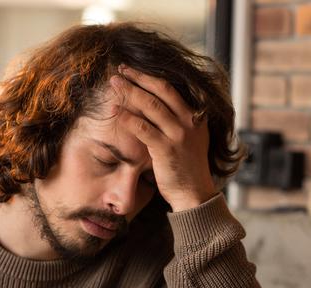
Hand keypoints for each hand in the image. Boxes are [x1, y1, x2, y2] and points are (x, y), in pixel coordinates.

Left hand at [110, 66, 216, 211]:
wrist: (194, 194)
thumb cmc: (188, 169)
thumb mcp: (191, 140)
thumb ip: (180, 123)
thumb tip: (156, 108)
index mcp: (196, 118)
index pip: (171, 90)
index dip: (150, 78)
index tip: (133, 72)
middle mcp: (190, 122)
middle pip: (161, 90)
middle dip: (138, 78)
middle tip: (120, 70)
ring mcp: (179, 135)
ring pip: (150, 105)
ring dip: (129, 91)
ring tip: (114, 84)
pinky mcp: (166, 148)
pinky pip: (142, 127)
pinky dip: (127, 117)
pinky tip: (115, 111)